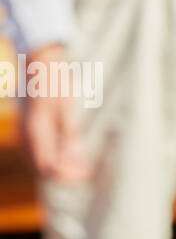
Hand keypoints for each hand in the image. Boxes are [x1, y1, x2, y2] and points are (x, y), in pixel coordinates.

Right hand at [18, 44, 93, 182]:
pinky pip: (40, 150)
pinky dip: (54, 156)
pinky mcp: (30, 128)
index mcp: (36, 131)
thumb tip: (74, 158)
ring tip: (82, 167)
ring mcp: (26, 132)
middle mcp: (27, 135)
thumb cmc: (56, 81)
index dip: (66, 175)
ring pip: (40, 159)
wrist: (41, 62)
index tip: (85, 176)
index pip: (48, 165)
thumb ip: (69, 133)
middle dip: (64, 173)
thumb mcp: (67, 106)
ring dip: (60, 166)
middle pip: (42, 166)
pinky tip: (70, 155)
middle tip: (86, 175)